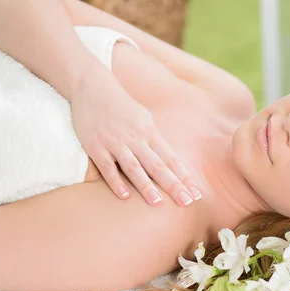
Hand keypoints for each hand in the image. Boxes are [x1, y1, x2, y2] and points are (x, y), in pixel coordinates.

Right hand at [69, 80, 201, 206]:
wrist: (93, 88)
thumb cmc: (122, 107)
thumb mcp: (144, 119)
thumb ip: (154, 140)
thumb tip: (169, 161)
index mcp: (150, 132)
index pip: (171, 158)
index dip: (184, 177)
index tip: (196, 192)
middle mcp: (135, 138)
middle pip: (157, 165)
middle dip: (173, 184)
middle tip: (186, 201)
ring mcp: (115, 142)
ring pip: (134, 167)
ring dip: (146, 185)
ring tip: (158, 202)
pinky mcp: (96, 147)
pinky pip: (107, 167)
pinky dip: (115, 181)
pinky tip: (125, 196)